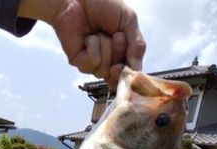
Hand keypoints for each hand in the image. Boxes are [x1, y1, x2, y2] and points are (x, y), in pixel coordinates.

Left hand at [18, 0, 145, 87]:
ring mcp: (92, 64)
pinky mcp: (79, 61)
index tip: (130, 61)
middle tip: (115, 35)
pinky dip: (93, 47)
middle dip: (119, 51)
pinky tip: (87, 38)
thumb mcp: (128, 21)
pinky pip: (92, 62)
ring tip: (98, 33)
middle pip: (118, 74)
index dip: (130, 72)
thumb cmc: (104, 6)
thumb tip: (137, 70)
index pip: (128, 74)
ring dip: (105, 47)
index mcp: (120, 55)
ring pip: (105, 69)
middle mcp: (106, 63)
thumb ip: (137, 45)